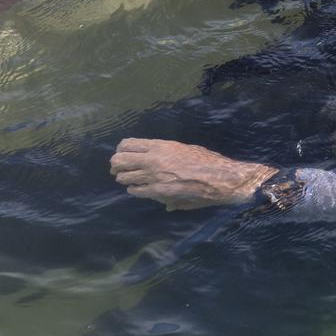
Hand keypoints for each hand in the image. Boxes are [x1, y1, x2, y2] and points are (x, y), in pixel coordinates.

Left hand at [110, 138, 277, 210]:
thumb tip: (154, 154)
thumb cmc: (206, 161)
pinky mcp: (158, 192)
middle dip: (117, 165)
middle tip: (120, 169)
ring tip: (130, 180)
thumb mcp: (184, 149)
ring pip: (124, 177)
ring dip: (125, 179)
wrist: (218, 178)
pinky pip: (135, 190)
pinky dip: (134, 190)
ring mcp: (154, 176)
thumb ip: (167, 153)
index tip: (123, 153)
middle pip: (120, 159)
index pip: (128, 144)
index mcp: (160, 146)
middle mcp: (153, 159)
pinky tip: (140, 190)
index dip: (121, 150)